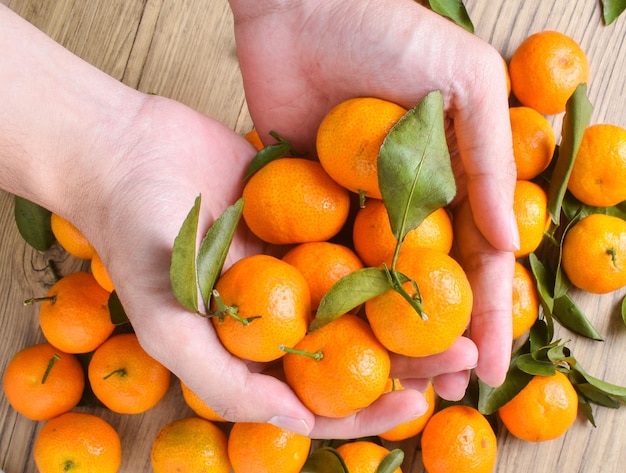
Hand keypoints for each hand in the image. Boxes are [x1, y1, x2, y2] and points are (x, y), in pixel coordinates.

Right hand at [83, 94, 477, 438]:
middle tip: (464, 351)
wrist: (128, 152)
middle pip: (361, 344)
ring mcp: (304, 258)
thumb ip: (225, 381)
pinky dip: (394, 239)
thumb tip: (297, 424)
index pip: (320, 395)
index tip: (416, 402)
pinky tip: (436, 239)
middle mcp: (288, 308)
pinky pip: (360, 230)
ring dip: (415, 300)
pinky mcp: (312, 209)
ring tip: (466, 301)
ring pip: (371, 290)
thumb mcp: (166, 324)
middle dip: (413, 356)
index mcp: (258, 346)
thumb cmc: (137, 240)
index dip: (368, 411)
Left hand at [229, 0, 517, 388]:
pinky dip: (331, 293)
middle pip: (427, 282)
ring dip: (387, 331)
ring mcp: (355, 203)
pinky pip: (321, 253)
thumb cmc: (387, 29)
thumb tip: (506, 241)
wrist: (302, 3)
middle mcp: (407, 198)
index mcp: (453, 176)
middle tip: (445, 389)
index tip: (491, 364)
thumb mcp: (463, 80)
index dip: (489, 313)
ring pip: (375, 280)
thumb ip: (490, 158)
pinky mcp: (305, 198)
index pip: (477, 257)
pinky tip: (335, 335)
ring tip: (393, 380)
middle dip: (439, 338)